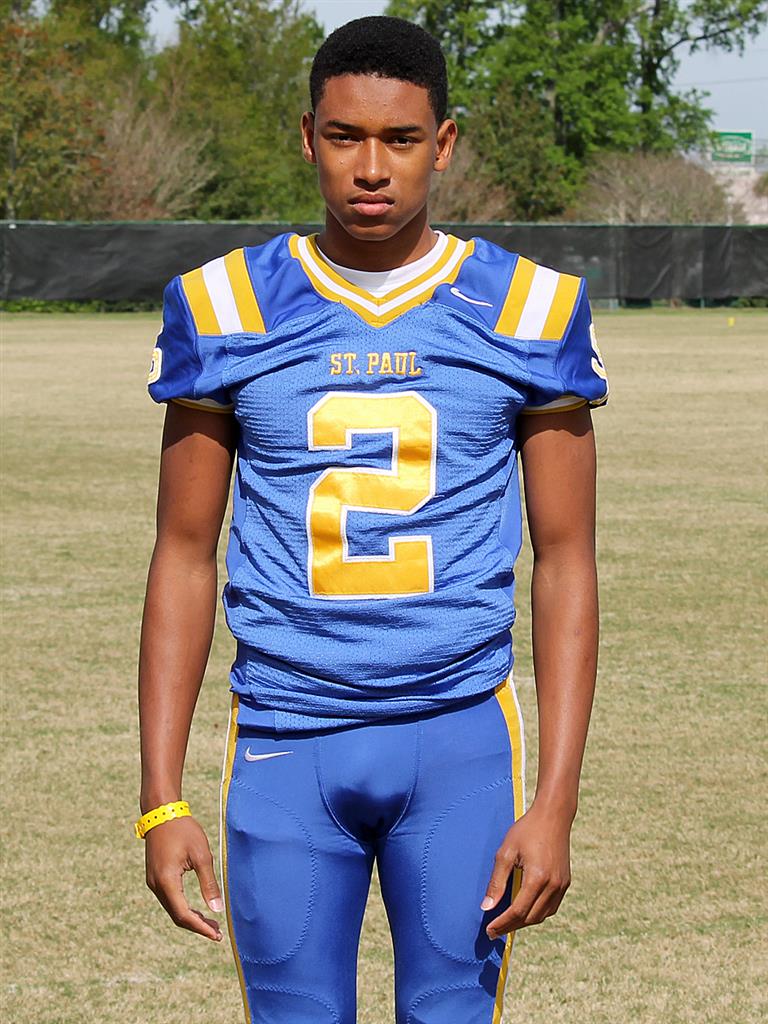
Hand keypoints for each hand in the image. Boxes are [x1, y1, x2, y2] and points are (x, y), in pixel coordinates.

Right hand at [145, 816, 223, 940]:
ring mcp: (153, 882)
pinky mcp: (155, 877)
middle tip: (217, 932)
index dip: (200, 927)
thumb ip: (209, 883)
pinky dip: (183, 908)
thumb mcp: (201, 855)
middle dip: (197, 925)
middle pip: (176, 916)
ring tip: (211, 923)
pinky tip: (197, 909)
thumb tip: (217, 909)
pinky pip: (169, 900)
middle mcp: (156, 885)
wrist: (161, 813)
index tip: (217, 935)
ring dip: (190, 918)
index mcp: (167, 881)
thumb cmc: (184, 830)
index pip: (183, 914)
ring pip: (172, 909)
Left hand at [480, 800, 571, 937]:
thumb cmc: (527, 830)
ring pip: (543, 915)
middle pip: (531, 918)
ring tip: (507, 921)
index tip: (489, 931)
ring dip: (525, 921)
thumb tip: (486, 907)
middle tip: (494, 930)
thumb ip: (496, 882)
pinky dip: (537, 912)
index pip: (518, 911)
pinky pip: (551, 906)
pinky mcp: (565, 882)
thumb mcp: (506, 852)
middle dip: (512, 926)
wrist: (553, 816)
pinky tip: (525, 909)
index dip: (503, 924)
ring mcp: (562, 885)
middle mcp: (553, 885)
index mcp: (537, 878)